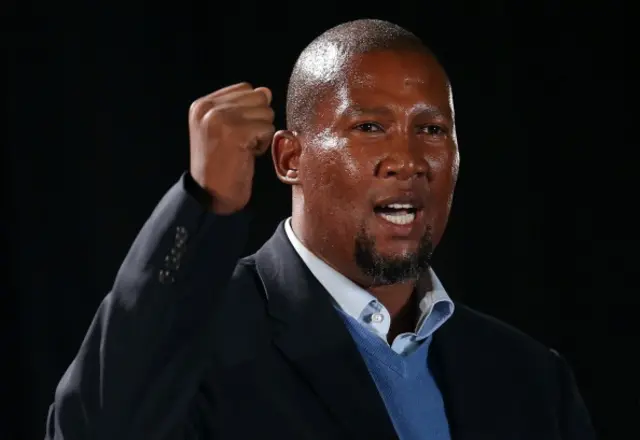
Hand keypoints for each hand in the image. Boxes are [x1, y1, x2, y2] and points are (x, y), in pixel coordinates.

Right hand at [188, 82, 274, 213]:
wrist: (210, 195)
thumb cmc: (220, 165)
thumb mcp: (224, 130)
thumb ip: (242, 108)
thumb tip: (266, 91)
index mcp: (202, 104)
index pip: (245, 88)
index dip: (250, 111)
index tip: (237, 132)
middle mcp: (208, 108)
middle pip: (258, 98)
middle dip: (257, 120)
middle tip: (242, 141)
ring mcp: (221, 119)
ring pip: (265, 112)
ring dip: (261, 133)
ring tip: (243, 148)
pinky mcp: (236, 132)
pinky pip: (267, 128)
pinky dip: (262, 144)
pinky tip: (247, 154)